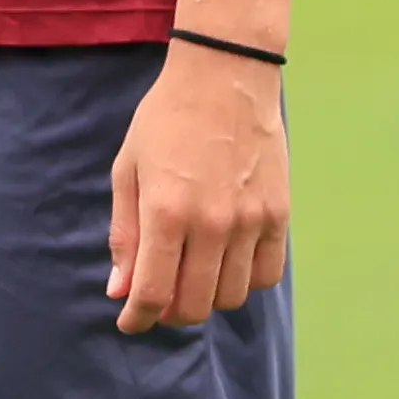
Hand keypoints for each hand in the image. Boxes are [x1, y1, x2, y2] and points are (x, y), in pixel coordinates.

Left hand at [105, 40, 289, 332]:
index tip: (129, 321)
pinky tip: (226, 262)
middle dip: (169, 312)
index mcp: (166, 211)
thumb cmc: (165, 120)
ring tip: (191, 274)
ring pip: (231, 297)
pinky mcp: (279, 215)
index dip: (138, 318)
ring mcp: (251, 221)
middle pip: (194, 305)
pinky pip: (266, 276)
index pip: (153, 292)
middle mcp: (212, 223)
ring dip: (206, 298)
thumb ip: (124, 233)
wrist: (224, 76)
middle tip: (158, 297)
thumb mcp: (128, 169)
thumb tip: (120, 291)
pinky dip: (244, 281)